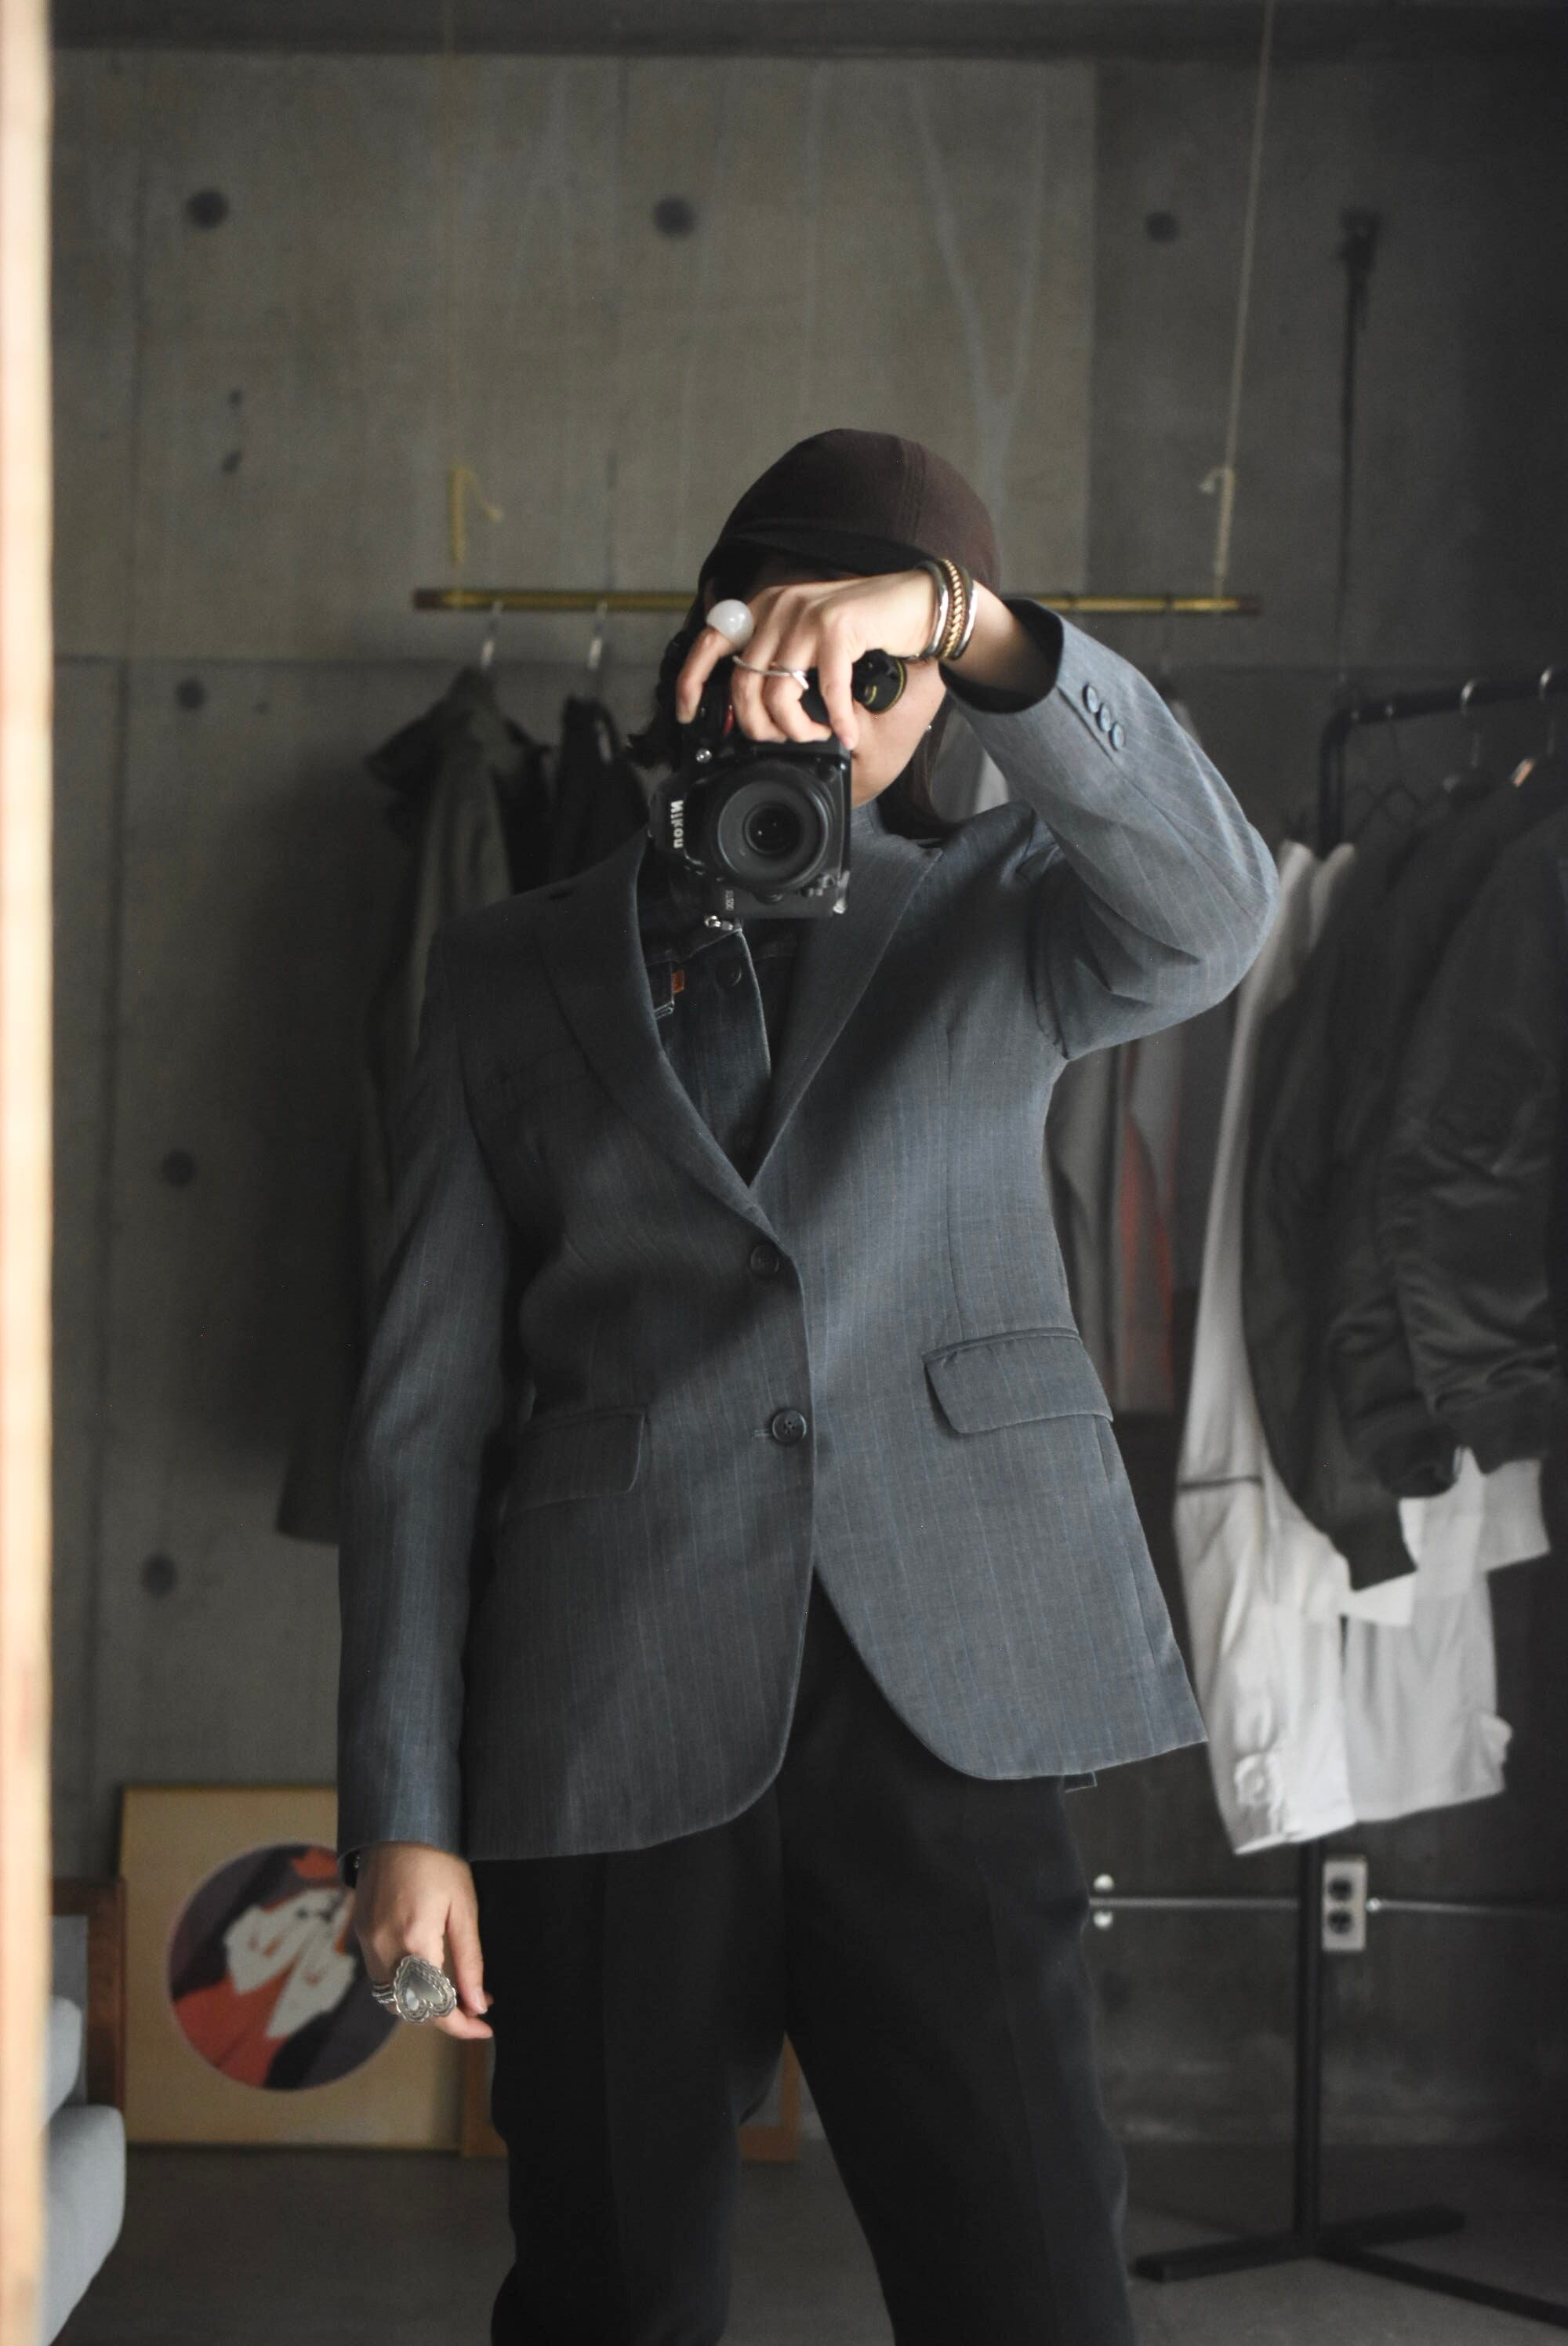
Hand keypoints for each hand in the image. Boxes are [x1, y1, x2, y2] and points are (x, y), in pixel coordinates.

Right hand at [353, 1842, 493, 2040]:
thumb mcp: (465, 1907)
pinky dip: (405, 1985)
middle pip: (412, 2008)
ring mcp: (366, 1942)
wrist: (399, 1825)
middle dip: (444, 2016)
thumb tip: (478, 2005)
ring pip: (393, 1998)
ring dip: (422, 2003)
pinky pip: (381, 1976)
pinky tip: (428, 1971)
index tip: (484, 2028)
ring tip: (455, 1992)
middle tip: (476, 2009)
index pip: (435, 2005)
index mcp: (414, 1941)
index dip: (461, 2026)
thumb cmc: (439, 1860)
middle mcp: (383, 1948)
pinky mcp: (359, 1933)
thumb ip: (470, 1961)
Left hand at [675, 569, 940, 751]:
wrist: (913, 602)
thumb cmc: (862, 626)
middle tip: (781, 739)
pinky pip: (826, 691)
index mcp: (763, 609)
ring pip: (778, 693)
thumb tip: (752, 710)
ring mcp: (805, 616)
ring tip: (815, 734)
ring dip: (795, 728)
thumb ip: (777, 658)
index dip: (691, 682)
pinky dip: (837, 721)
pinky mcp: (836, 629)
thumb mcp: (806, 636)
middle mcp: (777, 608)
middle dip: (758, 726)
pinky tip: (846, 733)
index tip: (688, 713)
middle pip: (744, 684)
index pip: (709, 642)